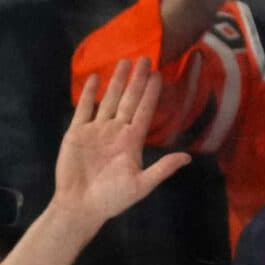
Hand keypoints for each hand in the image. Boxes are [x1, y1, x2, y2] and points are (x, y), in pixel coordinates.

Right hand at [51, 60, 191, 229]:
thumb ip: (162, 169)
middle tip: (145, 58)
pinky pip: (84, 109)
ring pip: (108, 100)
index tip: (159, 75)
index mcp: (132, 142)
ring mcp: (97, 130)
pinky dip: (89, 93)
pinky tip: (95, 78)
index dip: (151, 94)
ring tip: (123, 62)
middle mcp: (116, 131)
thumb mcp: (141, 185)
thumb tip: (187, 158)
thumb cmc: (112, 199)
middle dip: (137, 80)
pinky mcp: (77, 132)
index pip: (144, 111)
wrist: (81, 206)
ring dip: (116, 82)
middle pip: (128, 100)